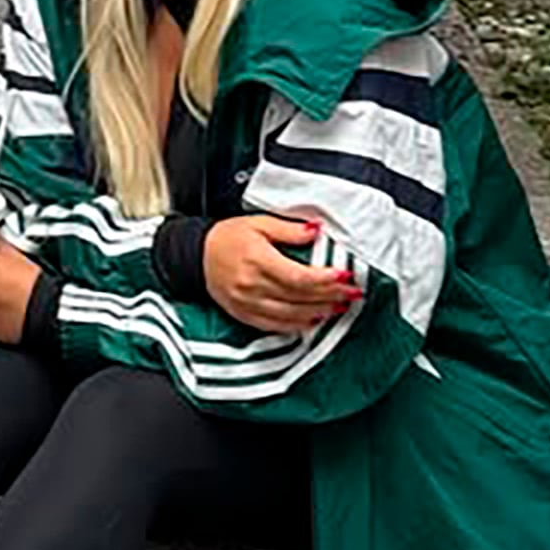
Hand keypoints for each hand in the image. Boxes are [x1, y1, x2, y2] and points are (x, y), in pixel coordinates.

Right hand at [203, 214, 362, 334]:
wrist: (196, 255)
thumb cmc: (228, 237)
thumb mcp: (258, 222)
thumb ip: (289, 229)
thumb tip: (316, 232)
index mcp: (257, 260)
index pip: (298, 277)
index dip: (325, 280)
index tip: (344, 276)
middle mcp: (252, 286)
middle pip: (299, 297)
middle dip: (330, 295)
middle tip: (352, 292)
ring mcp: (248, 304)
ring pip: (291, 315)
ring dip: (320, 312)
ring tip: (340, 306)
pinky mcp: (245, 315)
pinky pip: (277, 326)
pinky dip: (299, 325)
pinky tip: (315, 320)